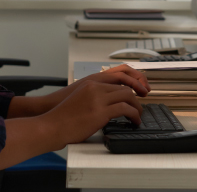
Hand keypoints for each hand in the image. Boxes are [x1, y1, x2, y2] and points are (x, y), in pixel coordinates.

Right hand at [7, 64, 149, 117]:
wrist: (52, 124)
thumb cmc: (63, 115)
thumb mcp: (79, 97)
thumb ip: (93, 94)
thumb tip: (106, 101)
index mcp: (91, 81)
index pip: (119, 73)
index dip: (133, 78)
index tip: (140, 86)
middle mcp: (96, 86)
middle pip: (126, 84)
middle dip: (138, 91)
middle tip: (144, 99)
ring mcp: (98, 98)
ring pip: (127, 96)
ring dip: (137, 106)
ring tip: (138, 115)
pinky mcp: (101, 112)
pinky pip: (125, 109)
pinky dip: (134, 115)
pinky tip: (134, 121)